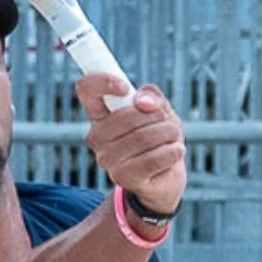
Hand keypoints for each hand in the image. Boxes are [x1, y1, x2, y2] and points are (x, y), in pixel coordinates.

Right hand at [75, 73, 185, 214]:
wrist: (163, 179)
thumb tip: (144, 102)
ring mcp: (107, 159)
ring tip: (173, 138)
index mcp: (100, 115)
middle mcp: (97, 137)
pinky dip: (173, 151)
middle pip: (128, 114)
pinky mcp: (123, 178)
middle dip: (158, 116)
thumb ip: (152, 97)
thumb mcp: (159, 111)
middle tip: (168, 123)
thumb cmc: (158, 139)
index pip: (86, 89)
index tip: (125, 87)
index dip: (103, 82)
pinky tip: (175, 152)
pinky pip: (154, 158)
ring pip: (144, 136)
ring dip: (169, 133)